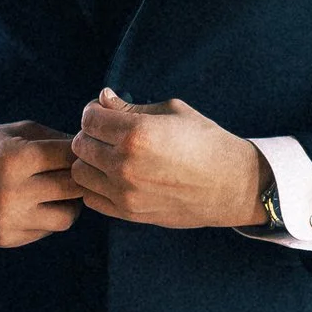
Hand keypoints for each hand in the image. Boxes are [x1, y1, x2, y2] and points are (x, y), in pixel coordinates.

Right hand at [0, 122, 80, 249]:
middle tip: (75, 172)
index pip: (69, 155)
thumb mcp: (13, 132)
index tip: (81, 151)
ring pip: (67, 217)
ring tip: (58, 192)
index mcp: (14, 158)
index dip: (80, 152)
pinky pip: (46, 231)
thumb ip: (52, 139)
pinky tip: (35, 205)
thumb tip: (90, 151)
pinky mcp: (6, 238)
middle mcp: (12, 192)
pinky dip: (47, 218)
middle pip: (73, 187)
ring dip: (69, 203)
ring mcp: (9, 219)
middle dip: (79, 177)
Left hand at [72, 89, 264, 228]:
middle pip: (80, 144)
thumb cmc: (205, 141)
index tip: (107, 113)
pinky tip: (114, 178)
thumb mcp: (172, 111)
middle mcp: (125, 164)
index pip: (89, 118)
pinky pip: (90, 198)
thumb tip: (102, 98)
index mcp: (136, 133)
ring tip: (110, 157)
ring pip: (80, 172)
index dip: (95, 112)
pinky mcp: (128, 213)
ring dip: (90, 162)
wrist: (231, 184)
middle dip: (91, 135)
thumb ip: (130, 106)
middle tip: (109, 135)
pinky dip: (96, 186)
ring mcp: (125, 192)